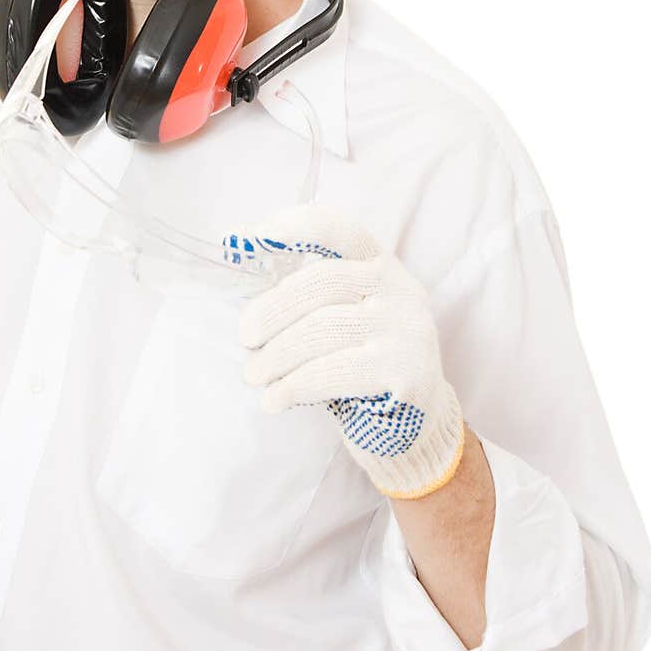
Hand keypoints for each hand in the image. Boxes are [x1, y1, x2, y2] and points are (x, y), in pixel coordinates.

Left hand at [231, 203, 464, 499]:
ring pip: (322, 329)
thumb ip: (300, 291)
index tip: (253, 237)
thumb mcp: (339, 316)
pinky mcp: (406, 373)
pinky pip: (335, 372)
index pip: (338, 231)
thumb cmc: (360, 361)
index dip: (294, 227)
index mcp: (379, 266)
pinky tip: (274, 399)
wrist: (414, 424)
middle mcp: (399, 290)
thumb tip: (236, 247)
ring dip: (276, 355)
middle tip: (245, 337)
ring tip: (253, 375)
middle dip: (272, 310)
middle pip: (321, 283)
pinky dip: (294, 385)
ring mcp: (407, 330)